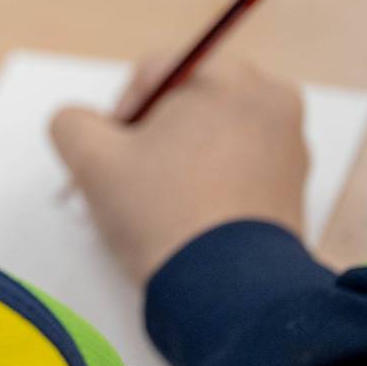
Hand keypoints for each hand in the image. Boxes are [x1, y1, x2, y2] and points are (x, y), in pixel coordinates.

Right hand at [49, 57, 308, 281]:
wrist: (227, 293)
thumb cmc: (161, 213)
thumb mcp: (92, 161)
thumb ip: (71, 122)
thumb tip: (81, 122)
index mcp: (232, 78)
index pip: (155, 73)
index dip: (122, 112)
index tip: (116, 158)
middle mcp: (272, 100)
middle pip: (188, 101)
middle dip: (155, 134)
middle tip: (135, 180)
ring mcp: (291, 146)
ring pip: (213, 135)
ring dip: (181, 158)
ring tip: (162, 204)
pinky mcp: (295, 187)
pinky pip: (239, 167)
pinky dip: (211, 182)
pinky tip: (190, 217)